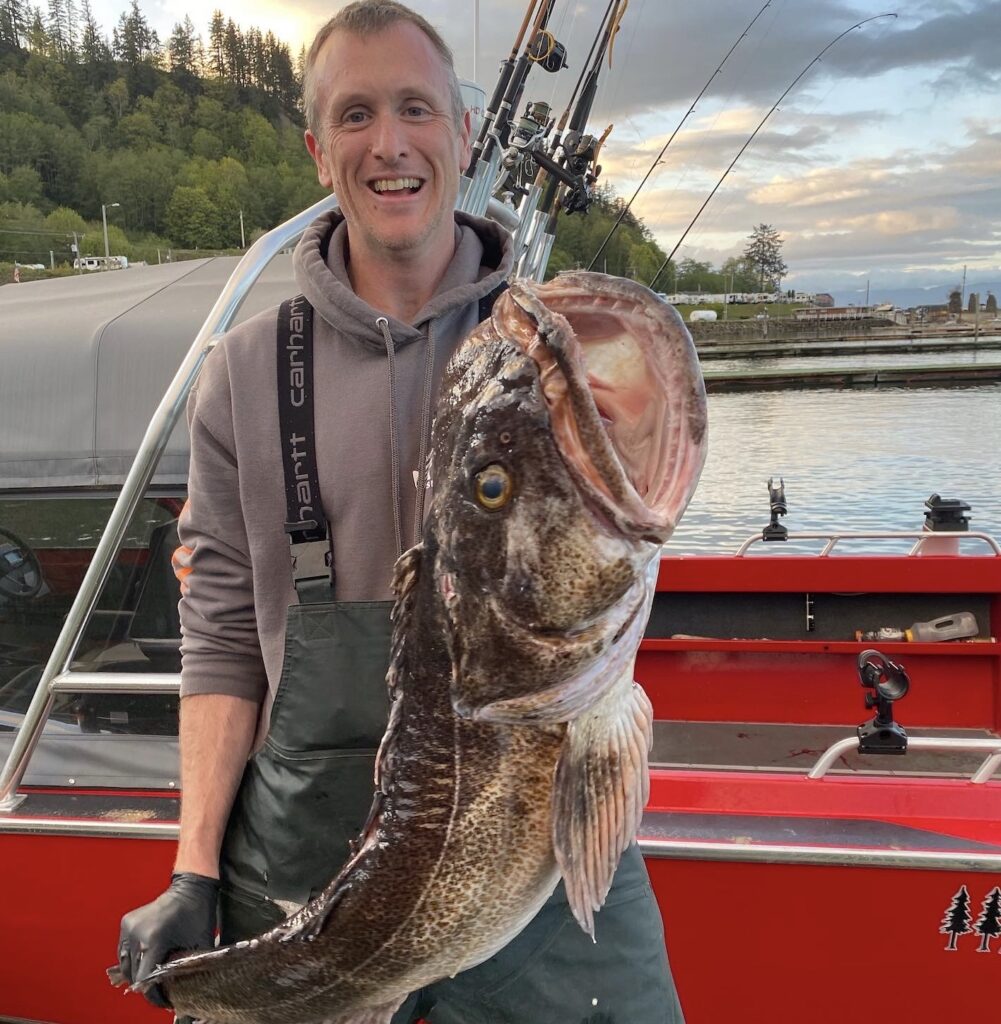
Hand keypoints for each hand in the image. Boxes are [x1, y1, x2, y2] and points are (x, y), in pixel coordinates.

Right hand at [116, 872, 219, 1007]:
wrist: (191, 887)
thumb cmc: (198, 914)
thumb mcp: (196, 946)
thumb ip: (184, 970)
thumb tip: (178, 992)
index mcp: (153, 939)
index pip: (145, 979)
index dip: (154, 995)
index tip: (164, 1001)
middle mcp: (136, 932)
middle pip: (134, 973)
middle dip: (147, 986)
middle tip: (161, 991)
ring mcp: (129, 926)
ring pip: (126, 964)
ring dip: (137, 973)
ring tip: (154, 978)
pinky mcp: (126, 922)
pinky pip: (124, 950)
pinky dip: (133, 960)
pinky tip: (146, 962)